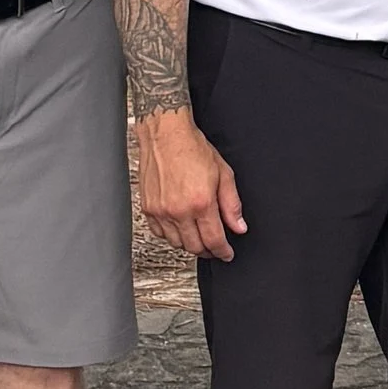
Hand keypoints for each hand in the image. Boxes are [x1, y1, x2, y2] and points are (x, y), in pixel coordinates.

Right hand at [134, 109, 247, 259]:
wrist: (165, 135)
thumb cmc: (193, 148)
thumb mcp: (223, 173)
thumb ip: (231, 204)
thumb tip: (238, 226)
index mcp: (201, 202)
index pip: (214, 240)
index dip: (223, 251)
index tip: (227, 253)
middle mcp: (179, 210)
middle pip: (195, 247)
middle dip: (209, 251)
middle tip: (216, 248)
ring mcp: (161, 211)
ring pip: (177, 244)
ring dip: (191, 245)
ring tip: (200, 237)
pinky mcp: (148, 209)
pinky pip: (161, 234)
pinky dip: (172, 236)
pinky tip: (181, 228)